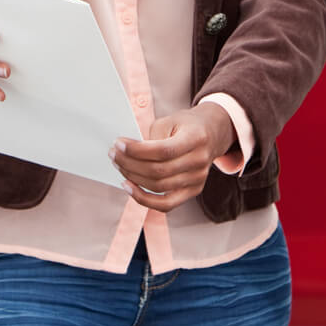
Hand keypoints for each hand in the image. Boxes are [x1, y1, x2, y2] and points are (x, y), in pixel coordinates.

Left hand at [110, 105, 236, 211]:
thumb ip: (151, 137)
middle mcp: (200, 161)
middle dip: (129, 163)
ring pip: (158, 187)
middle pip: (158, 171)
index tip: (118, 144)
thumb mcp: (170, 120)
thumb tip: (127, 154)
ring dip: (133, 178)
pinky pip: (166, 204)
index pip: (163, 151)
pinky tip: (129, 187)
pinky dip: (144, 199)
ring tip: (119, 166)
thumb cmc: (186, 125)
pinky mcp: (193, 191)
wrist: (212, 133)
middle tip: (113, 154)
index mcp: (195, 139)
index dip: (137, 150)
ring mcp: (198, 179)